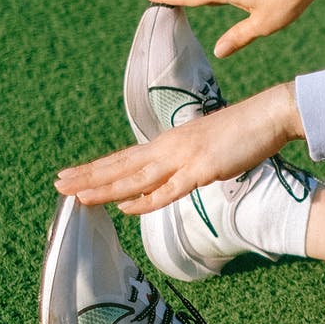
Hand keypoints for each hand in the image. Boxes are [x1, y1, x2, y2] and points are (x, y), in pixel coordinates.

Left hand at [55, 84, 305, 214]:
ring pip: (136, 178)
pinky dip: (146, 200)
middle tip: (57, 184)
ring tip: (77, 196)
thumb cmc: (242, 132)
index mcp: (168, 142)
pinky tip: (126, 207)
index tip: (70, 175)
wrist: (268, 115)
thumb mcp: (205, 149)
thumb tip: (174, 179)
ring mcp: (184, 158)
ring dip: (105, 188)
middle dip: (88, 176)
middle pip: (122, 166)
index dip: (97, 169)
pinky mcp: (202, 170)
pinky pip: (169, 190)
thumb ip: (185, 164)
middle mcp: (169, 148)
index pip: (124, 159)